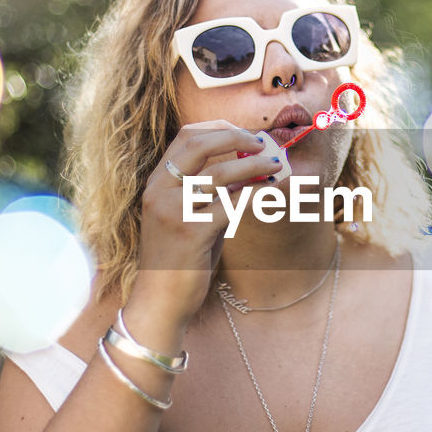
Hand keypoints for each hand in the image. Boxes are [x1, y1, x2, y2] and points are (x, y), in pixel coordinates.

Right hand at [136, 120, 269, 320]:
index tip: (244, 134)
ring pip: (220, 174)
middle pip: (199, 144)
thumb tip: (248, 169)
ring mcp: (173, 211)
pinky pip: (233, 204)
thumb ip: (209, 193)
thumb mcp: (187, 218)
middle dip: (236, 138)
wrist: (160, 301)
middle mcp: (160, 192)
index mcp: (156, 184)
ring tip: (275, 165)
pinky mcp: (191, 233)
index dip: (218, 129)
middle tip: (262, 143)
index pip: (186, 138)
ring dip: (254, 165)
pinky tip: (270, 192)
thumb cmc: (179, 260)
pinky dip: (256, 193)